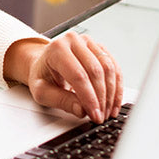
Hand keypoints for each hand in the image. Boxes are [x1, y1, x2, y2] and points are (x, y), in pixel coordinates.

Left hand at [5, 34, 122, 121]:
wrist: (44, 64)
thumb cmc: (42, 76)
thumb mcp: (42, 92)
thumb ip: (60, 100)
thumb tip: (81, 110)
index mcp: (56, 49)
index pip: (78, 75)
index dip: (89, 98)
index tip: (94, 115)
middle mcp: (73, 41)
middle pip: (95, 71)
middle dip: (101, 98)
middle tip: (101, 116)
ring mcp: (88, 43)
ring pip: (108, 69)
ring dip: (111, 94)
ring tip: (107, 112)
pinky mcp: (99, 48)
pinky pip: (114, 67)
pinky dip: (116, 87)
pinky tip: (114, 102)